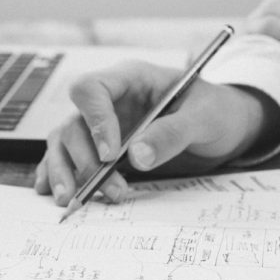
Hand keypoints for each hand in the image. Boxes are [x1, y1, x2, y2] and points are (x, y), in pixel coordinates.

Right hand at [35, 60, 279, 204]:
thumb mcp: (204, 118)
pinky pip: (69, 158)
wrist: (226, 126)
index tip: (110, 155)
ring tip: (71, 200)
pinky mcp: (102, 148)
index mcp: (131, 79)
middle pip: (74, 123)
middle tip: (110, 190)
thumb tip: (136, 157)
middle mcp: (109, 101)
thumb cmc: (217, 112)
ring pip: (65, 143)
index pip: (91, 89)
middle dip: (85, 160)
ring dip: (65, 172)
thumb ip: (172, 134)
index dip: (95, 122)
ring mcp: (102, 125)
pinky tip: (53, 193)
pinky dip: (58, 174)